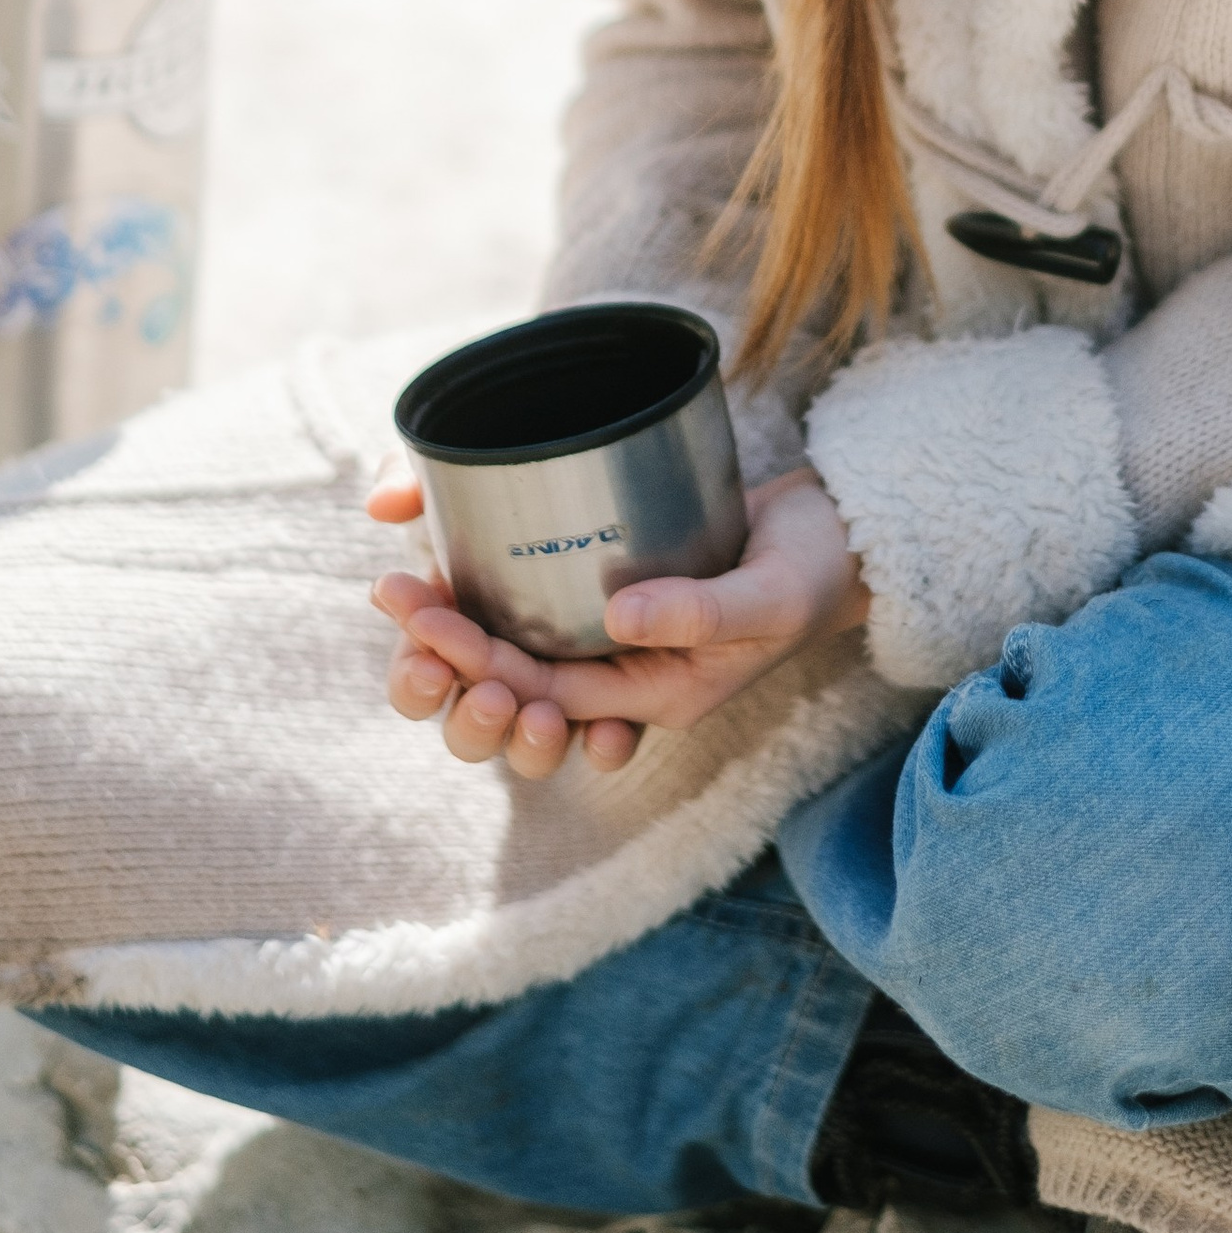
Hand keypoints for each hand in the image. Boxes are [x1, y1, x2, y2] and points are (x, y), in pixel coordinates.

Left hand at [366, 466, 868, 781]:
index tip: (422, 616)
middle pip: (515, 679)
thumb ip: (697, 612)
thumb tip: (615, 619)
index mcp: (651, 696)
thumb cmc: (811, 574)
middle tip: (392, 589)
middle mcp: (622, 672)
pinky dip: (491, 581)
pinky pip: (539, 600)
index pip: (544, 692)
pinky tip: (448, 543)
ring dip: (458, 620)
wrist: (839, 537)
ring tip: (403, 574)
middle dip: (448, 646)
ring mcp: (616, 630)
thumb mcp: (764, 598)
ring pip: (517, 643)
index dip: (477, 662)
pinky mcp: (614, 585)